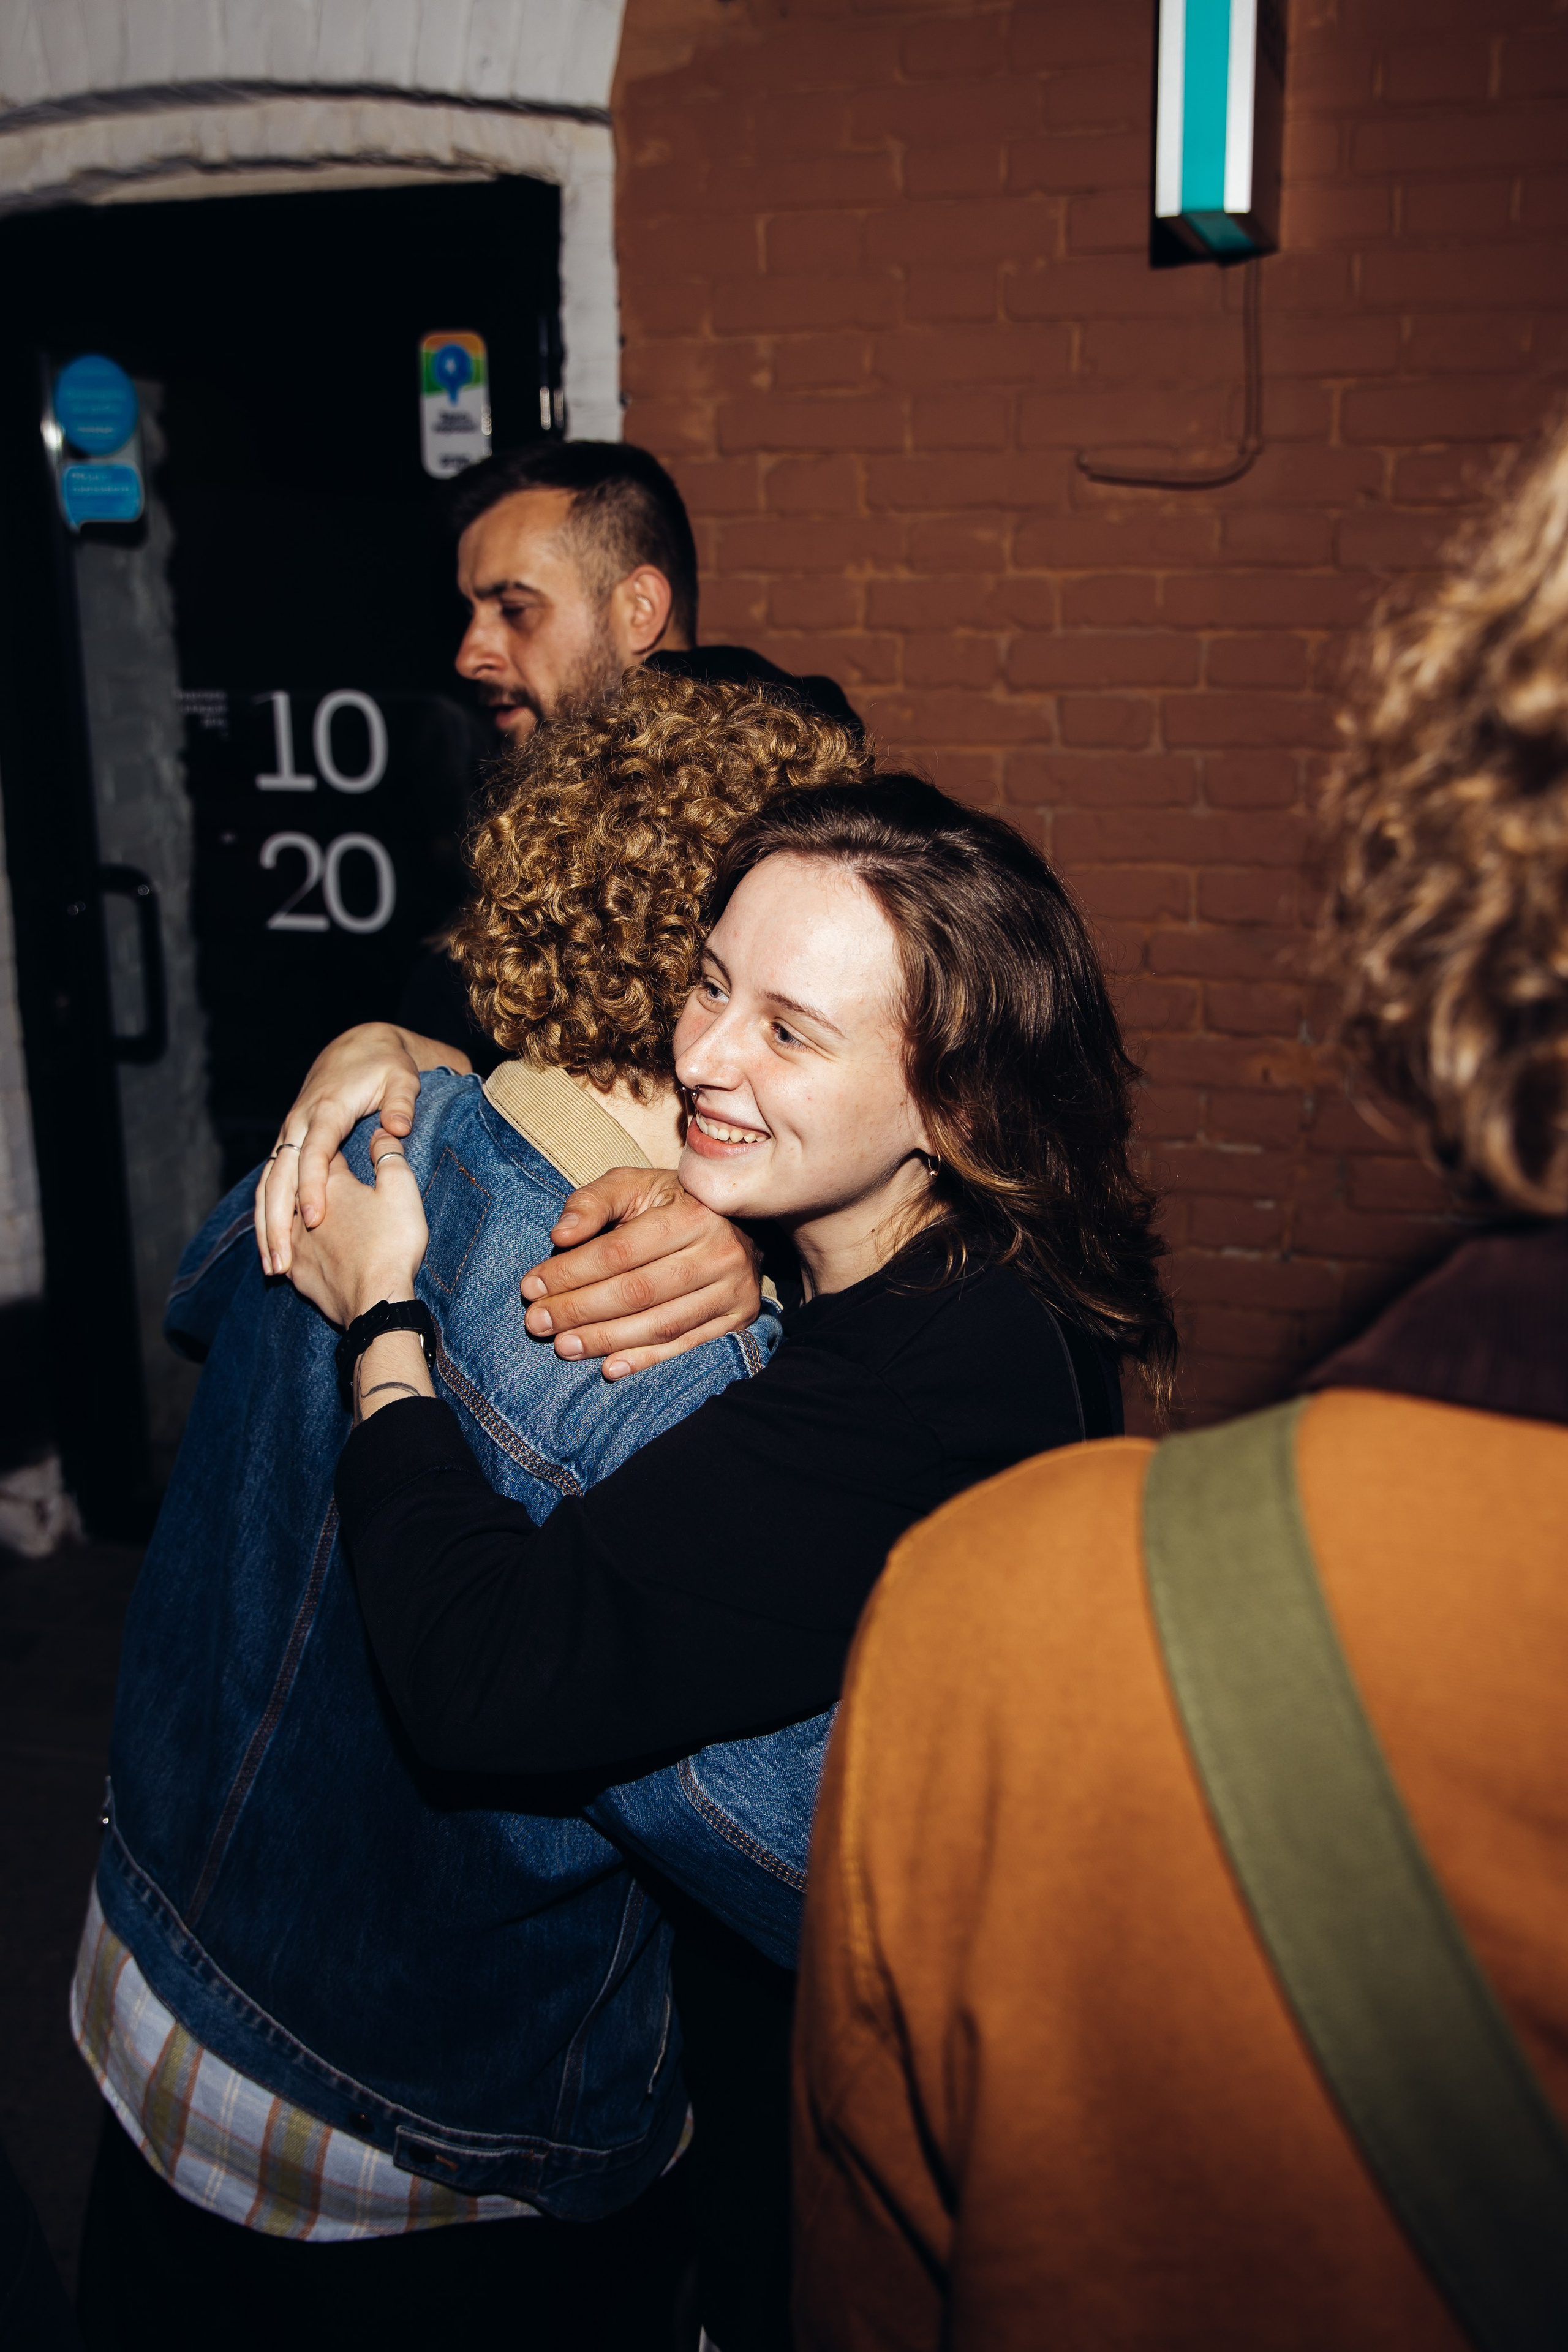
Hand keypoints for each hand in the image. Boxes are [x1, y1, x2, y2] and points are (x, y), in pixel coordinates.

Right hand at [254, 1023, 469, 1276]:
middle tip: (281, 1261)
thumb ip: (401, 1102)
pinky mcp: (289, 1143)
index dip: (311, 1186)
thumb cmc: (385, 1066)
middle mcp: (300, 1124)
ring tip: (273, 1265)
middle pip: (280, 1175)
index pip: (313, 1152)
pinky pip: (271, 1181)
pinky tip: (272, 1246)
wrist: (359, 1046)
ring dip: (267, 1224)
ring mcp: (290, 1134)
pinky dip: (268, 1212)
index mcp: (326, 1110)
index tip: (314, 1218)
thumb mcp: (401, 1077)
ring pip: (268, 1183)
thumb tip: (398, 1128)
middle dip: (277, 1219)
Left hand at [287, 1133, 429, 1329]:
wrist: (376, 1302)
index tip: (344, 1138)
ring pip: (283, 1215)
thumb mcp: (401, 1190)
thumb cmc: (391, 1243)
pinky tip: (290, 1245)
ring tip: (299, 1206)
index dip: (336, 1141)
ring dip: (290, 1208)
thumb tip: (382, 1131)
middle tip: (320, 1171)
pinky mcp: (297, 1272)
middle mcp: (301, 1207)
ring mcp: (295, 1242)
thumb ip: (389, 1155)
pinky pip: (284, 1250)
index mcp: (330, 1181)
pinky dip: (287, 1242)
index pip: (326, 1150)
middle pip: (297, 1181)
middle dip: (308, 1174)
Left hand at [520, 1168, 763, 1378]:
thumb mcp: (632, 1185)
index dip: (571, 1272)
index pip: (619, 1252)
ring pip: (659, 1324)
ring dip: (605, 1340)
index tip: (532, 1287)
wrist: (736, 1223)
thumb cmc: (670, 1203)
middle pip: (637, 1292)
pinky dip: (645, 1359)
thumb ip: (592, 1202)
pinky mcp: (739, 1317)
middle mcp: (719, 1252)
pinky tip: (609, 1368)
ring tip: (563, 1346)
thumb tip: (561, 1235)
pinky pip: (685, 1345)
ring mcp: (733, 1289)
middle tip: (537, 1323)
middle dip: (579, 1310)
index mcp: (692, 1213)